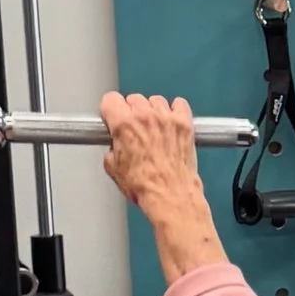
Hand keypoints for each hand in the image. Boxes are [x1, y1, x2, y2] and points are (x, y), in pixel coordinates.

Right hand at [101, 90, 226, 280]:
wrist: (170, 196)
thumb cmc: (145, 186)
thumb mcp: (113, 168)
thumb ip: (112, 147)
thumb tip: (115, 144)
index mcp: (124, 124)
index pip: (110, 99)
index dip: (110, 110)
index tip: (112, 116)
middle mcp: (145, 116)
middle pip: (133, 99)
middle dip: (131, 112)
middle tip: (134, 128)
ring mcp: (166, 118)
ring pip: (155, 101)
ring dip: (152, 111)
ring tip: (153, 128)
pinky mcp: (184, 124)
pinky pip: (179, 104)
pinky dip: (175, 110)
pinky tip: (171, 122)